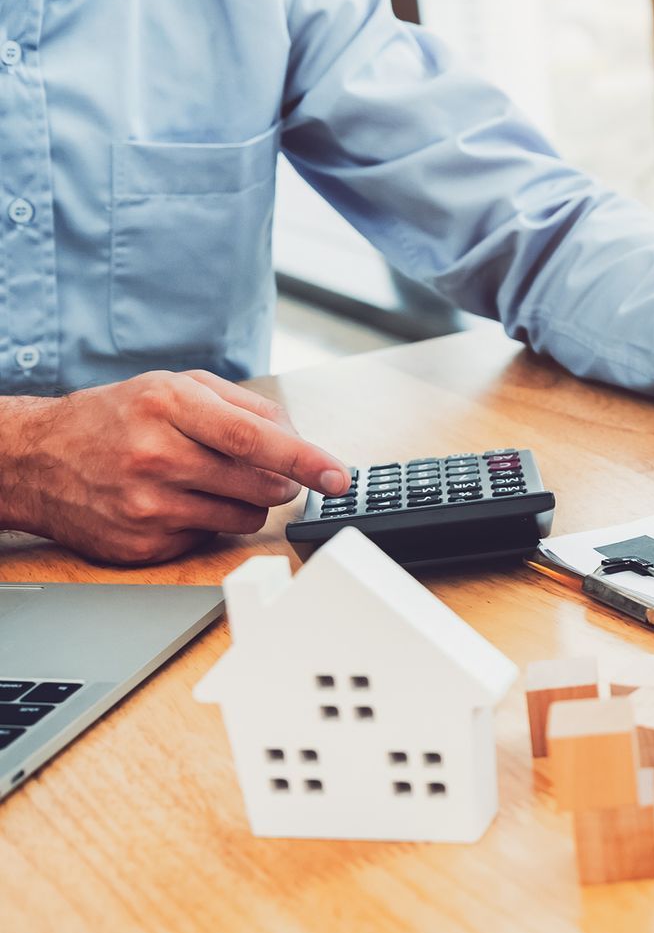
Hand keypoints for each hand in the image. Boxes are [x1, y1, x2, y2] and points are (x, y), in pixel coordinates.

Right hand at [0, 370, 348, 564]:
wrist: (35, 459)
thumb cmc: (116, 418)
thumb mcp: (175, 388)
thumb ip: (244, 406)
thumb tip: (300, 441)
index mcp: (168, 405)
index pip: (254, 439)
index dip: (306, 459)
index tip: (339, 475)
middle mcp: (155, 455)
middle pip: (261, 482)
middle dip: (281, 479)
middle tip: (267, 469)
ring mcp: (146, 505)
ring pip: (246, 514)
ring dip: (248, 500)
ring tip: (211, 480)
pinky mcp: (141, 544)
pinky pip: (211, 537)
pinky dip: (209, 520)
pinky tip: (177, 501)